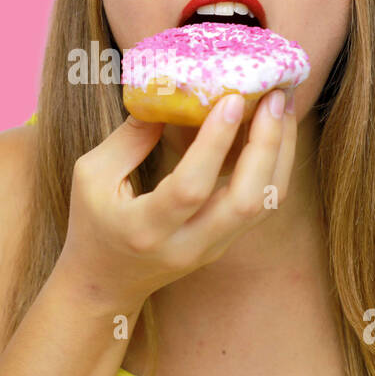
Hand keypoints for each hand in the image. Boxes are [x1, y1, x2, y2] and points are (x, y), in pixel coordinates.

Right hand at [55, 89, 297, 312]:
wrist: (104, 283)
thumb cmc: (93, 222)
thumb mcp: (93, 175)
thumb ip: (131, 137)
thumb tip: (172, 93)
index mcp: (145, 229)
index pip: (191, 188)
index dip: (215, 143)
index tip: (231, 99)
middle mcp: (187, 245)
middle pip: (246, 201)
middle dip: (267, 144)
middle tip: (274, 96)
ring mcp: (213, 248)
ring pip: (265, 203)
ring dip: (280, 151)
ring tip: (281, 105)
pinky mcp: (226, 243)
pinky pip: (262, 203)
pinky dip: (273, 164)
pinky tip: (273, 130)